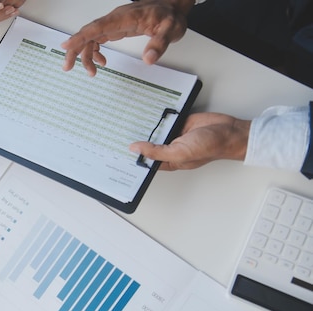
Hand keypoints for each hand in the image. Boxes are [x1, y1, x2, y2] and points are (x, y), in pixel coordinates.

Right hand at [61, 0, 192, 75]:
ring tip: (92, 73)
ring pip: (90, 38)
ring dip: (85, 55)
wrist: (171, 7)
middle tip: (68, 67)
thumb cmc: (169, 16)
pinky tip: (102, 63)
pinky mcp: (115, 29)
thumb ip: (159, 43)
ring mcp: (113, 24)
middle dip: (75, 50)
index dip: (80, 36)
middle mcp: (115, 20)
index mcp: (124, 18)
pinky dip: (95, 53)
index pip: (97, 26)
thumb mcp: (170, 29)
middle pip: (88, 33)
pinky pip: (97, 39)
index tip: (66, 46)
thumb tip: (148, 59)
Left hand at [128, 112, 250, 170]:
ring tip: (126, 122)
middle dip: (136, 141)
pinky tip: (145, 113)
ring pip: (154, 131)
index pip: (146, 162)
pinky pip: (164, 120)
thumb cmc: (209, 147)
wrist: (228, 131)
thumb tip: (135, 149)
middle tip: (117, 135)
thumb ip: (156, 152)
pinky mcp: (178, 122)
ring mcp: (174, 135)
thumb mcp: (179, 153)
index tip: (117, 155)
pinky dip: (156, 117)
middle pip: (148, 146)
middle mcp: (169, 149)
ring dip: (145, 127)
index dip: (133, 159)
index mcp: (168, 162)